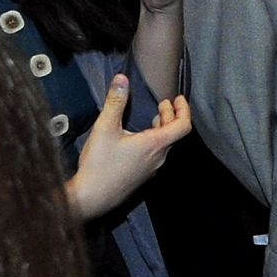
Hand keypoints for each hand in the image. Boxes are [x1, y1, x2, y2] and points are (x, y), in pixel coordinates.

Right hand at [65, 75, 191, 220]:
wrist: (93, 198)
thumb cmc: (100, 164)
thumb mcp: (105, 128)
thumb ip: (115, 102)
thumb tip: (122, 78)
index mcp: (155, 144)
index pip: (183, 126)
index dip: (184, 110)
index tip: (177, 98)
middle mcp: (159, 157)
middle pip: (175, 133)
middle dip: (171, 115)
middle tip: (164, 103)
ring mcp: (153, 168)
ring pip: (166, 144)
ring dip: (163, 128)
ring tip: (155, 117)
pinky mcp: (144, 175)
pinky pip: (157, 153)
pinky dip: (156, 139)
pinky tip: (141, 137)